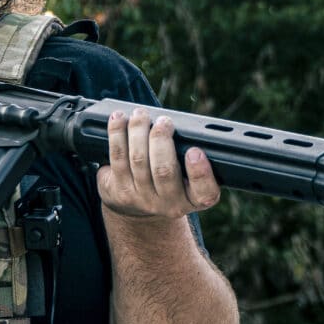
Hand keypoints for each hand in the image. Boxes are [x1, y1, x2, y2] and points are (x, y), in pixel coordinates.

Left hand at [97, 108, 220, 217]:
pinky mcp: (119, 191)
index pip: (205, 192)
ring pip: (138, 160)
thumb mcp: (187, 176)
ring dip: (138, 130)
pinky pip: (118, 157)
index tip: (194, 151)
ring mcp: (142, 200)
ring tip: (140, 115)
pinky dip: (117, 133)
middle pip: (164, 170)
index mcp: (194, 199)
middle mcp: (169, 205)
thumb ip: (189, 156)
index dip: (200, 172)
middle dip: (161, 139)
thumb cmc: (169, 179)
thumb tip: (178, 125)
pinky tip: (119, 119)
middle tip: (163, 121)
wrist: (138, 209)